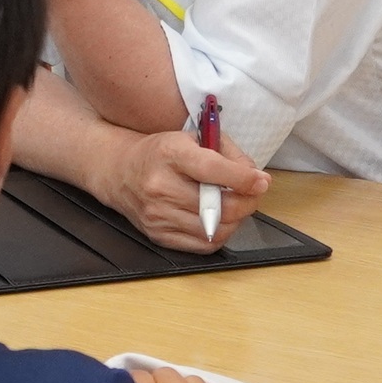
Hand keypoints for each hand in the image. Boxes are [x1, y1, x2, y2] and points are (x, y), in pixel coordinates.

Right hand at [103, 124, 267, 253]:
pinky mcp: (158, 235)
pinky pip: (203, 244)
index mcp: (170, 154)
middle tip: (253, 194)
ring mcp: (158, 214)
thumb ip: (228, 154)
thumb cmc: (161, 153)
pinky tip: (219, 219)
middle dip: (247, 202)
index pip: (213, 169)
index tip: (261, 181)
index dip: (244, 179)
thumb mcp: (193, 138)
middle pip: (219, 206)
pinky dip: (219, 234)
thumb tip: (256, 179)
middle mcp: (160, 186)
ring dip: (236, 220)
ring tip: (235, 206)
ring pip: (216, 229)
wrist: (120, 171)